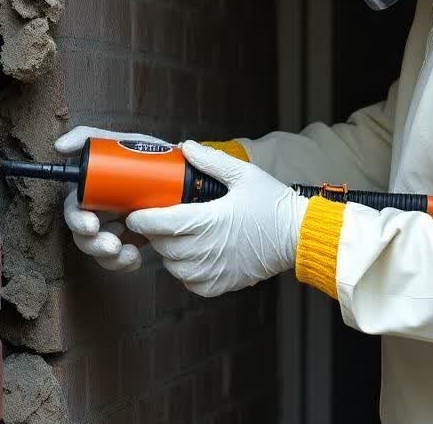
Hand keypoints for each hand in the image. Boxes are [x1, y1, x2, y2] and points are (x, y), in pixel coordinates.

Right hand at [55, 125, 168, 272]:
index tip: (90, 225)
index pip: (74, 205)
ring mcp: (117, 226)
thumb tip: (59, 145)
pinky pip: (118, 258)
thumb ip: (92, 137)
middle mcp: (103, 208)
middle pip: (83, 231)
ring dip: (108, 255)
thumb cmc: (157, 158)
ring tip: (127, 253)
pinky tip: (136, 258)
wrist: (193, 179)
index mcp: (98, 188)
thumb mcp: (129, 142)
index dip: (76, 217)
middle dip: (91, 242)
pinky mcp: (132, 240)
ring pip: (98, 247)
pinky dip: (124, 261)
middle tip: (110, 245)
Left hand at [125, 141, 307, 296]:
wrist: (297, 235)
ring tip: (176, 235)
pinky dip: (184, 269)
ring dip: (168, 251)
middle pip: (163, 245)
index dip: (142, 219)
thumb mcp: (243, 175)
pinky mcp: (220, 285)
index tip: (134, 213)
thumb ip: (211, 161)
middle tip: (157, 218)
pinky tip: (193, 254)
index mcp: (209, 221)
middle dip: (155, 232)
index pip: (161, 224)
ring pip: (172, 265)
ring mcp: (213, 271)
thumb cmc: (271, 204)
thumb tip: (186, 147)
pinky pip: (188, 281)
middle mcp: (207, 250)